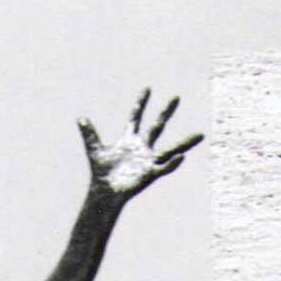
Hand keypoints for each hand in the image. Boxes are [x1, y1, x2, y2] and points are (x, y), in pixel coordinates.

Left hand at [78, 91, 201, 200]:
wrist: (106, 192)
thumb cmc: (102, 173)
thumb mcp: (95, 151)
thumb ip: (89, 135)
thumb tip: (80, 118)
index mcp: (129, 140)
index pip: (136, 118)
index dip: (141, 104)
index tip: (147, 88)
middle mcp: (142, 148)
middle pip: (157, 126)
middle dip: (165, 112)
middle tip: (176, 97)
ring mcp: (149, 160)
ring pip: (171, 149)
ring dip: (185, 143)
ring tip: (200, 134)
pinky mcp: (151, 173)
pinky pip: (165, 167)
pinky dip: (173, 163)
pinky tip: (181, 157)